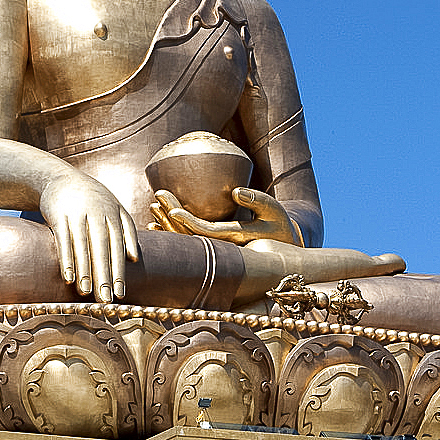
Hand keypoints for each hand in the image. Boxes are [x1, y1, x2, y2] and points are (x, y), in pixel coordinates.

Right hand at [40, 170, 138, 301]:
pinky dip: (66, 258)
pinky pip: (63, 239)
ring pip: (82, 246)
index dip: (119, 270)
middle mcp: (97, 213)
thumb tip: (134, 259)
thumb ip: (126, 230)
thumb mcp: (114, 207)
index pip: (118, 246)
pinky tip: (68, 277)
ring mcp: (77, 213)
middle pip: (102, 248)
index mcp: (113, 213)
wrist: (60, 177)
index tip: (120, 293)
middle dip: (104, 275)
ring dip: (84, 270)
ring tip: (87, 293)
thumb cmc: (92, 198)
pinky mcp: (58, 214)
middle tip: (106, 300)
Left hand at [149, 187, 299, 245]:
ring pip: (187, 238)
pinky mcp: (215, 244)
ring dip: (169, 223)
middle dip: (172, 217)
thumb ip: (256, 199)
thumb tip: (236, 191)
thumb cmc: (279, 225)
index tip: (171, 210)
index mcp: (235, 237)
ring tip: (154, 206)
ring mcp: (217, 246)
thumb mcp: (273, 209)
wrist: (284, 248)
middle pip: (190, 234)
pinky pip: (190, 239)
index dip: (188, 221)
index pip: (206, 231)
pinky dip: (174, 230)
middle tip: (157, 197)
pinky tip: (160, 222)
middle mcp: (222, 245)